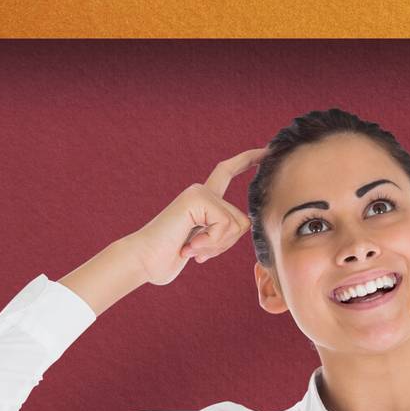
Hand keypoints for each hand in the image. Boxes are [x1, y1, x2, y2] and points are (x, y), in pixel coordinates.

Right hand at [129, 147, 267, 285]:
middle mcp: (202, 191)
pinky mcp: (196, 198)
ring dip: (216, 245)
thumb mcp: (205, 246)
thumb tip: (247, 222)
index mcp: (203, 200)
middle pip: (243, 221)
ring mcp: (198, 192)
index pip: (227, 172)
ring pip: (237, 225)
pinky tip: (188, 245)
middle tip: (197, 251)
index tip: (266, 149)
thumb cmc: (169, 257)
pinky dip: (210, 242)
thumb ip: (223, 233)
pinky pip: (225, 226)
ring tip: (190, 247)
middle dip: (226, 245)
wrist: (143, 261)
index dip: (248, 160)